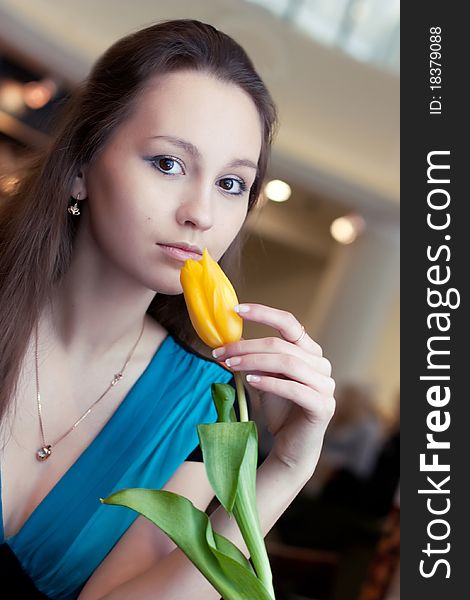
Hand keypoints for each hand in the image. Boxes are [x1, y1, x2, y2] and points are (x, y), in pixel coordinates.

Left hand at [212, 303, 335, 477]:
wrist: (292, 446)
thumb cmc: (280, 408)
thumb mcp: (263, 378)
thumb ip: (253, 360)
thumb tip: (228, 343)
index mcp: (309, 351)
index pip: (288, 322)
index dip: (263, 313)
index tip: (236, 310)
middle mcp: (321, 364)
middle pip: (281, 345)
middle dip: (246, 346)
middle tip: (220, 352)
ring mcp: (325, 385)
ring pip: (288, 363)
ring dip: (254, 362)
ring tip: (231, 366)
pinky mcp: (323, 406)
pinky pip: (295, 389)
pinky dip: (270, 383)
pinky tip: (251, 381)